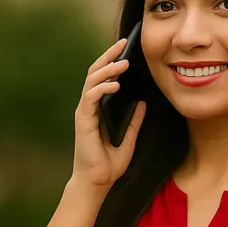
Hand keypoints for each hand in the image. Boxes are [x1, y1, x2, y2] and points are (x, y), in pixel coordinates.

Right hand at [72, 37, 146, 188]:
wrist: (98, 182)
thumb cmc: (109, 164)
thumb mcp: (129, 138)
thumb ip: (135, 121)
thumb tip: (143, 103)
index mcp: (98, 109)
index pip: (103, 78)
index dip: (112, 62)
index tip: (126, 49)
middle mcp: (88, 107)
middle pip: (95, 73)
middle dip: (108, 56)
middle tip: (122, 43)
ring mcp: (84, 113)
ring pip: (92, 81)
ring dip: (107, 69)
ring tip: (123, 63)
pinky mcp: (83, 121)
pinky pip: (90, 98)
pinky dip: (102, 88)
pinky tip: (115, 84)